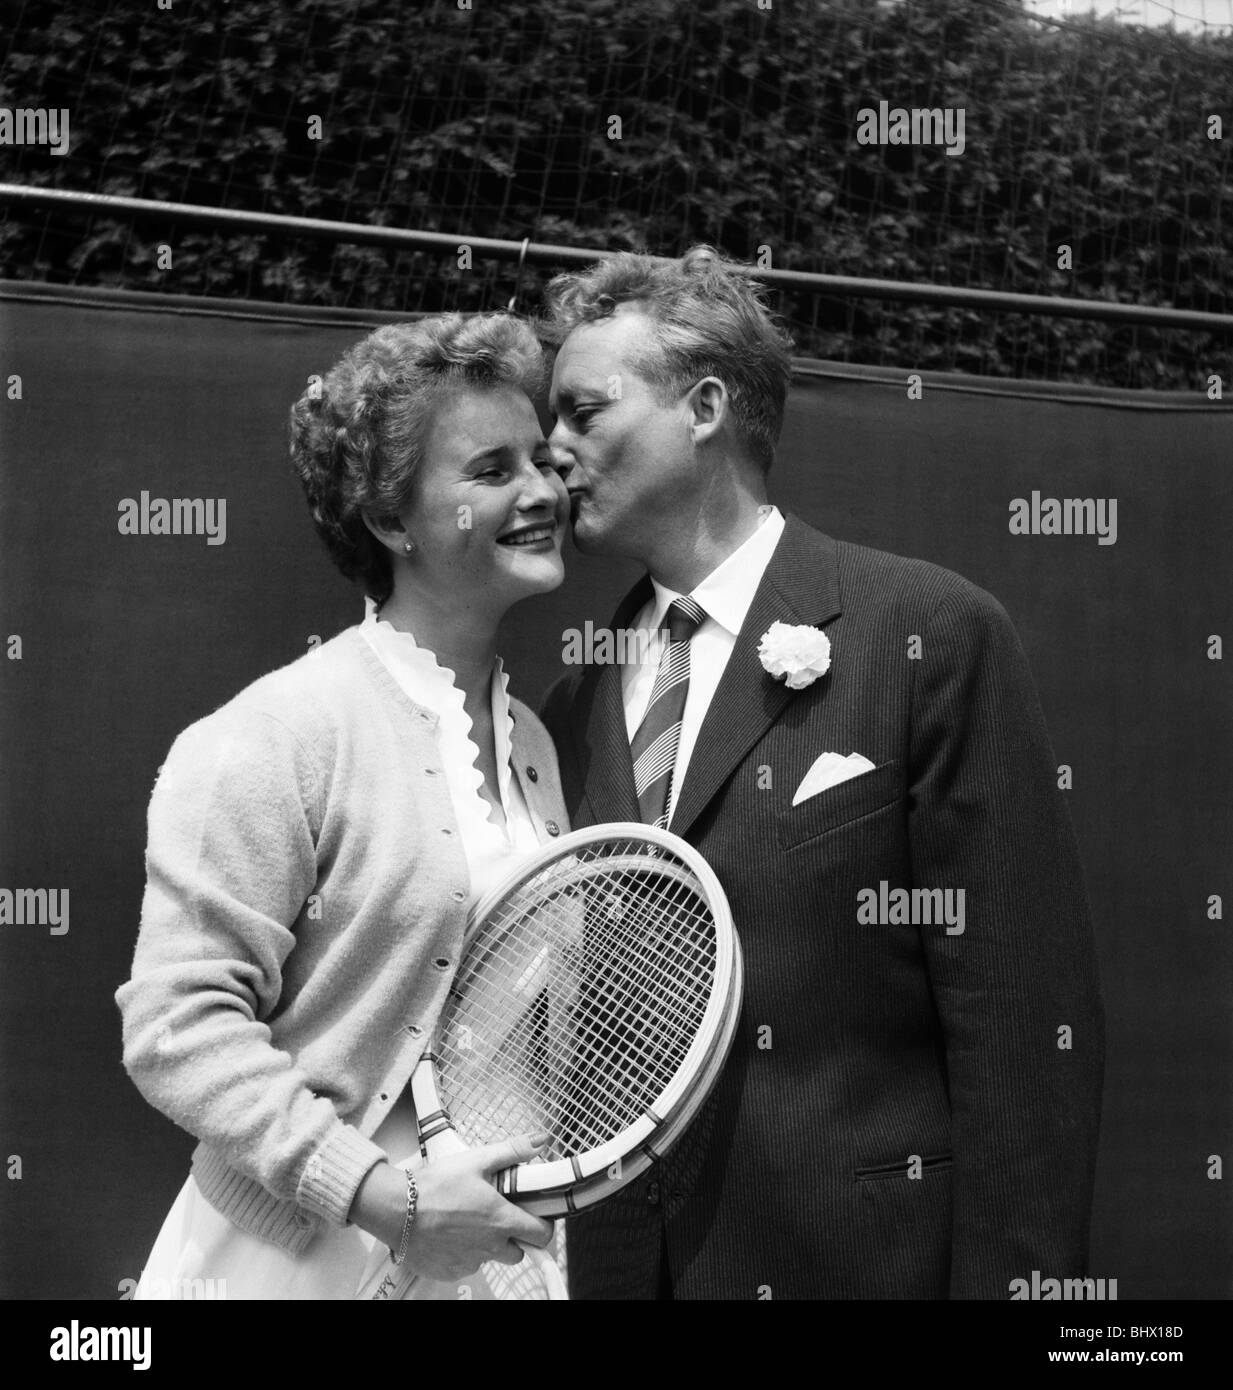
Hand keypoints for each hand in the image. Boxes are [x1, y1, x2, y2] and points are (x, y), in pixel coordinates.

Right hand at [349, 1133, 554, 1282]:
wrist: (396, 1210)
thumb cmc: (435, 1186)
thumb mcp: (477, 1160)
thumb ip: (512, 1151)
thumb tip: (539, 1141)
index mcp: (501, 1220)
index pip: (542, 1235)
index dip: (544, 1225)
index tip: (536, 1215)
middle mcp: (490, 1247)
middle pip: (518, 1251)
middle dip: (515, 1236)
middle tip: (499, 1214)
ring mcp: (470, 1262)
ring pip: (491, 1258)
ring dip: (488, 1244)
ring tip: (469, 1220)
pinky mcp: (450, 1272)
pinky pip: (467, 1265)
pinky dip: (464, 1252)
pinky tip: (451, 1232)